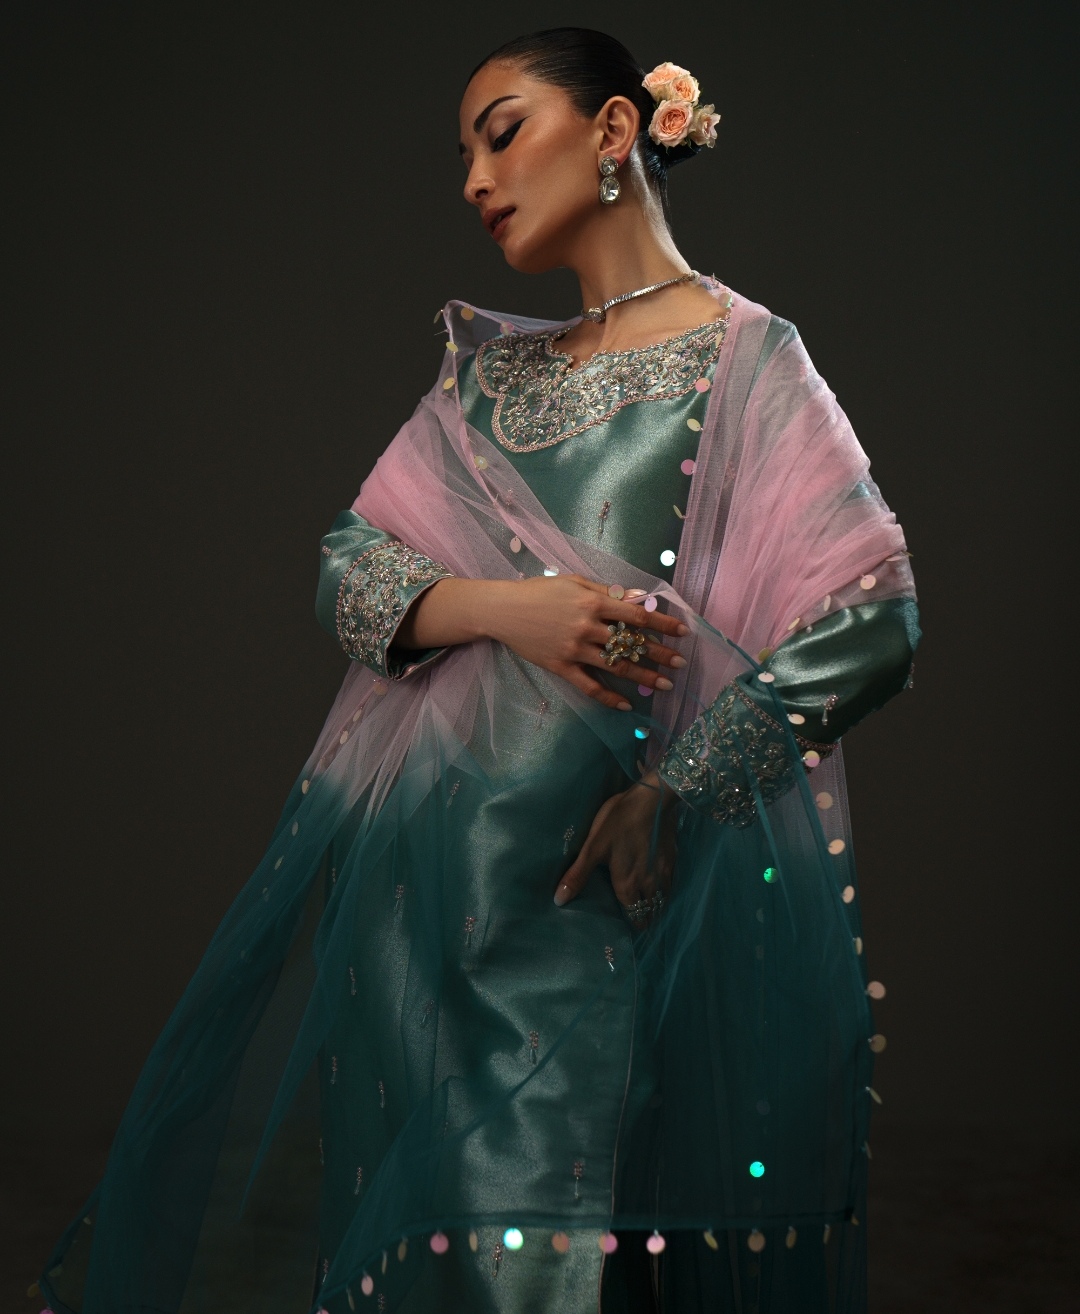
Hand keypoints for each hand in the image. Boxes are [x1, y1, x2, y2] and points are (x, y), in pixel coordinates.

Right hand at [482, 574, 688, 710]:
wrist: (503, 610)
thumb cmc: (540, 591)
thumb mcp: (575, 582)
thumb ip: (607, 591)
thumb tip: (638, 597)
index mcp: (593, 602)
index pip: (637, 615)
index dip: (663, 624)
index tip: (682, 632)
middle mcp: (587, 626)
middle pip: (631, 643)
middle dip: (659, 654)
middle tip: (680, 663)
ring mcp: (574, 649)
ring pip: (616, 666)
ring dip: (644, 676)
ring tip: (665, 684)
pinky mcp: (561, 666)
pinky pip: (589, 685)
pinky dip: (608, 697)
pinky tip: (625, 705)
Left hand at [554, 772, 678, 922]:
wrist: (653, 799)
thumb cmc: (619, 822)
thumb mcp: (593, 847)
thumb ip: (578, 875)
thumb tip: (559, 901)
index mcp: (628, 885)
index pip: (634, 918)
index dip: (631, 925)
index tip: (626, 929)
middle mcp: (649, 885)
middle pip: (650, 912)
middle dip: (644, 918)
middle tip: (635, 919)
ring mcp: (664, 873)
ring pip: (662, 900)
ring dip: (655, 906)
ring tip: (646, 906)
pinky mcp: (673, 859)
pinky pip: (671, 885)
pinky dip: (665, 891)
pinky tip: (659, 885)